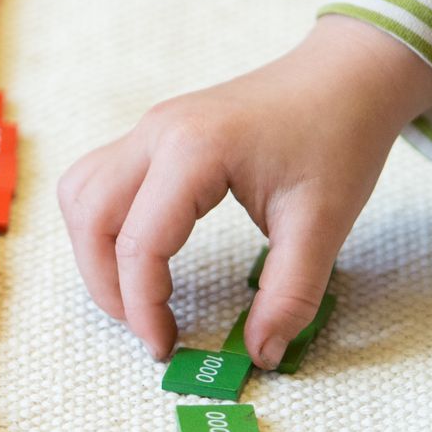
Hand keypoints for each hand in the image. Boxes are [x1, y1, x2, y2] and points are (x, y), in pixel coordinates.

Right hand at [57, 15, 431, 366]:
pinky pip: (99, 180)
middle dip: (107, 285)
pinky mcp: (155, 134)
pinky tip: (140, 255)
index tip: (166, 348)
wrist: (348, 75)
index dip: (143, 308)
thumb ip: (290, 295)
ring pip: (82, 194)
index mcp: (194, 151)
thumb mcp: (323, 224)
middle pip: (90, 216)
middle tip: (148, 329)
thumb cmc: (338, 136)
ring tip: (136, 297)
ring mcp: (151, 128)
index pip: (139, 244)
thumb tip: (262, 355)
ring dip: (94, 252)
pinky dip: (103, 225)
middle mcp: (158, 133)